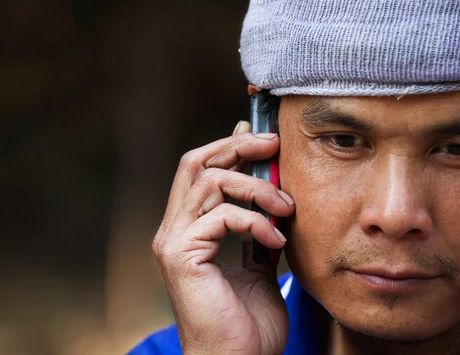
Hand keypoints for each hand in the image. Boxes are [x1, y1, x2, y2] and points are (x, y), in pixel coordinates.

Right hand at [152, 121, 294, 354]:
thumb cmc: (248, 324)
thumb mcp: (260, 265)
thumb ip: (258, 230)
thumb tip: (271, 197)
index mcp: (188, 229)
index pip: (199, 170)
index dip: (228, 146)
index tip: (262, 137)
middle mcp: (173, 229)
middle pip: (195, 162)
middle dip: (237, 146)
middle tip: (274, 144)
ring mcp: (173, 241)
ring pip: (209, 181)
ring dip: (255, 187)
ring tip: (286, 206)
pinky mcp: (181, 255)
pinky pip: (222, 215)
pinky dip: (255, 220)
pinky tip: (277, 238)